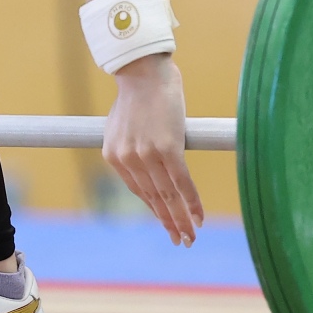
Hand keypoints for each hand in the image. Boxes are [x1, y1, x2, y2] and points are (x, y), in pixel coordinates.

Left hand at [104, 53, 202, 244]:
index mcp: (113, 155)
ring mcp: (147, 154)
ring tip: (191, 237)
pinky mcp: (167, 148)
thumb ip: (132, 147)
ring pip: (168, 196)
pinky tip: (199, 218)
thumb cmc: (138, 94)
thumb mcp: (124, 125)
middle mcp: (128, 158)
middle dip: (169, 222)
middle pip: (153, 198)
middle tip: (182, 241)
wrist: (144, 70)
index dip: (156, 210)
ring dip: (182, 220)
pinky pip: (182, 183)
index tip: (167, 223)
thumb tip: (148, 163)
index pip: (138, 191)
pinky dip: (192, 203)